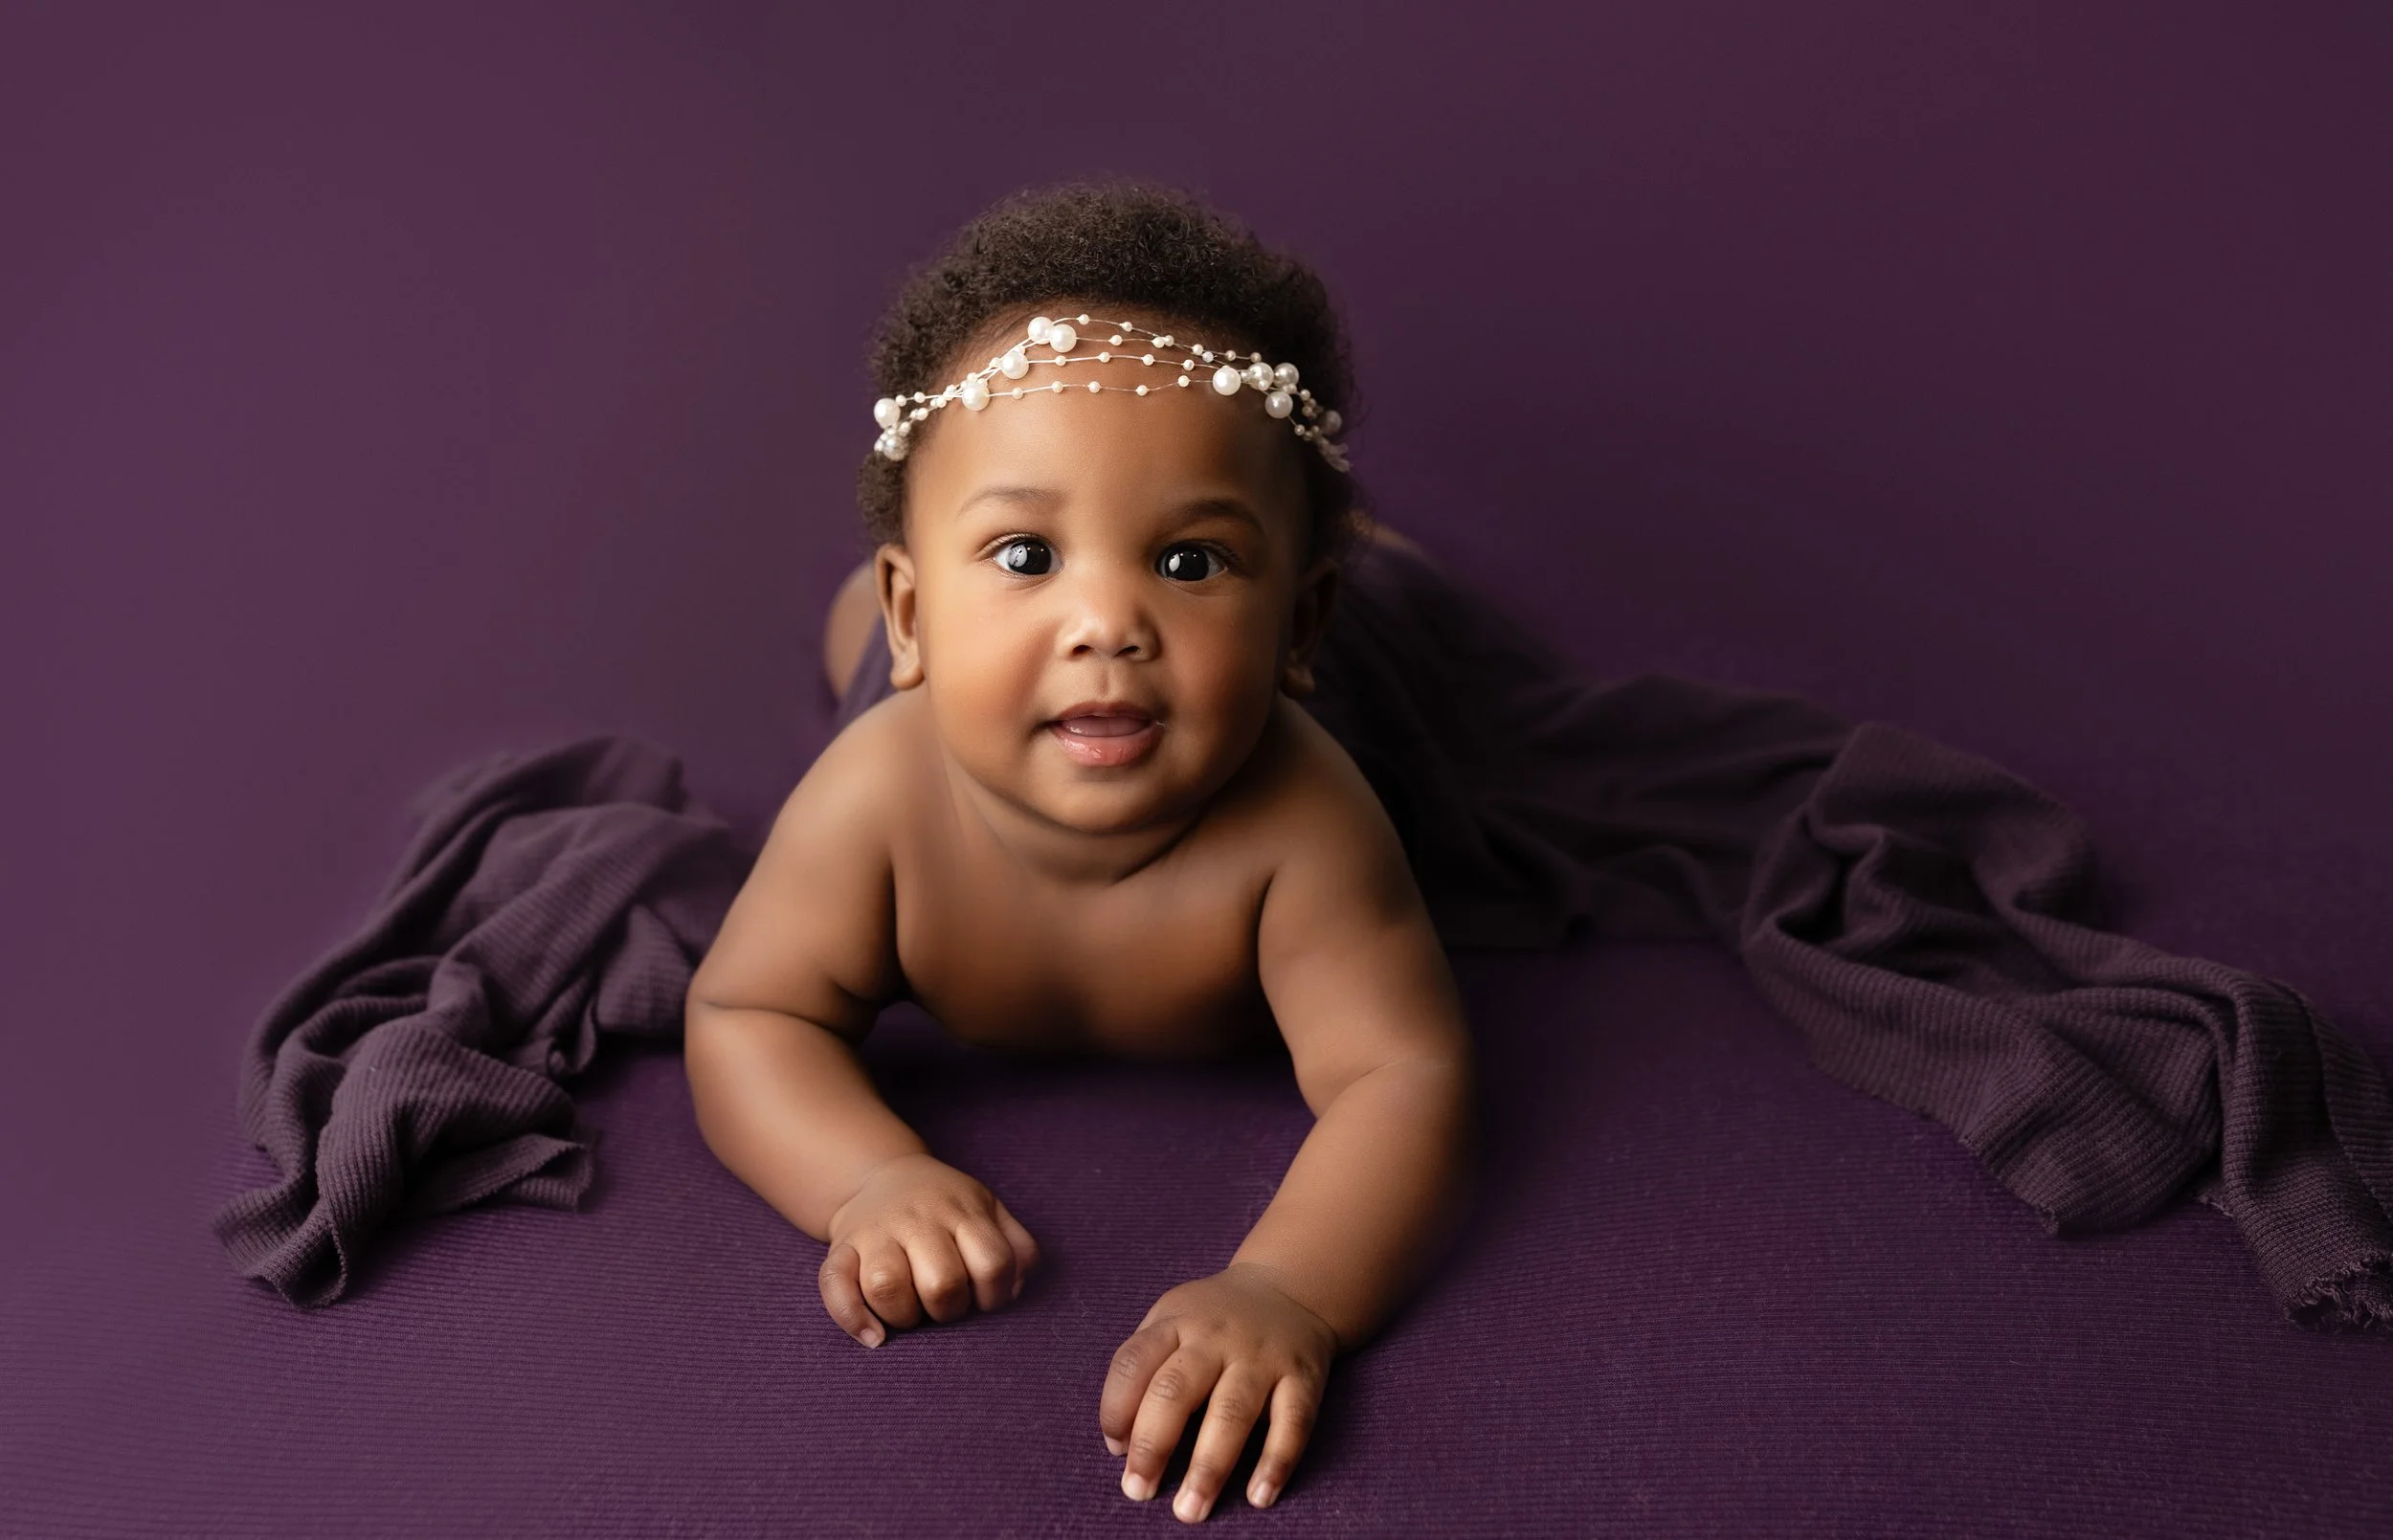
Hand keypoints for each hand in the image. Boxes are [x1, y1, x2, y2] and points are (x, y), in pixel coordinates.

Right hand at [818, 1151, 1040, 1346]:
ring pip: (886, 1285)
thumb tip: (1014, 1290)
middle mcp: (917, 1219)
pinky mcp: (840, 1249)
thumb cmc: (946, 1207)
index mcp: (961, 1211)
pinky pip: (835, 1287)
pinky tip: (874, 1337)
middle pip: (942, 1283)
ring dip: (904, 1316)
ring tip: (911, 1313)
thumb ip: (1018, 1246)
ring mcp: (875, 1233)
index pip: (993, 1264)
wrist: (882, 1175)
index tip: (982, 1296)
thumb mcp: (990, 1209)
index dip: (995, 1295)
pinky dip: (852, 1318)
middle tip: (944, 1304)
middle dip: (950, 1310)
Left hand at [1100, 1263, 1337, 1522]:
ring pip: (1232, 1412)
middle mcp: (1217, 1337)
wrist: (1289, 1289)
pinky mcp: (1303, 1377)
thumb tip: (1122, 1445)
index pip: (1133, 1363)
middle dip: (1153, 1446)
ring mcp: (1262, 1357)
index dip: (1116, 1410)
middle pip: (1176, 1390)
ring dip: (1209, 1466)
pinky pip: (1292, 1423)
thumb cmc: (1214, 1321)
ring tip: (1191, 1509)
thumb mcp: (1172, 1319)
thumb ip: (1143, 1369)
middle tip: (1139, 1491)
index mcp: (1176, 1321)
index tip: (1117, 1452)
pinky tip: (1259, 1496)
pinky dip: (1276, 1462)